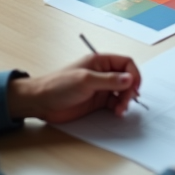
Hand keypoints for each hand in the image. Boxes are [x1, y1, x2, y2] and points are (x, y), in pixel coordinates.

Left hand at [6, 54, 142, 123]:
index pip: (126, 63)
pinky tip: (116, 113)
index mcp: (100, 62)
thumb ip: (109, 80)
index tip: (135, 87)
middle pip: (126, 79)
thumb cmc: (58, 85)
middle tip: (127, 102)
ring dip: (125, 101)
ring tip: (120, 110)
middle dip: (130, 90)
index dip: (133, 74)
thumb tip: (129, 79)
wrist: (40, 102)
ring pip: (122, 92)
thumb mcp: (85, 81)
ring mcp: (100, 88)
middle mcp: (102, 74)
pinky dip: (118, 108)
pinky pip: (114, 103)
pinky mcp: (96, 102)